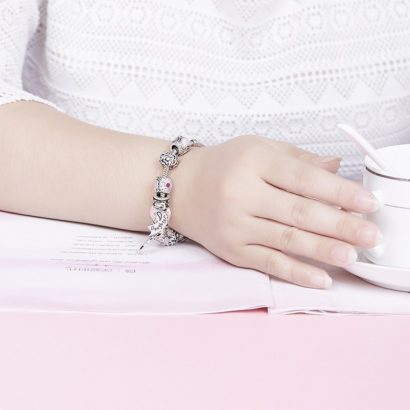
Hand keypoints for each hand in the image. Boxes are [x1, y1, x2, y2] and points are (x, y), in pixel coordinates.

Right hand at [170, 135, 380, 288]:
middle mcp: (242, 193)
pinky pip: (268, 264)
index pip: (304, 178)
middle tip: (371, 235)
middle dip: (340, 225)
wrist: (180, 187)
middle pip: (299, 212)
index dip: (340, 192)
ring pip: (286, 240)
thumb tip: (337, 168)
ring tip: (353, 256)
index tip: (368, 203)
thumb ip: (298, 159)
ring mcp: (235, 226)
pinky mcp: (231, 250)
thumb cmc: (223, 165)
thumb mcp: (258, 148)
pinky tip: (321, 279)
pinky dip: (296, 273)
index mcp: (253, 161)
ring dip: (324, 250)